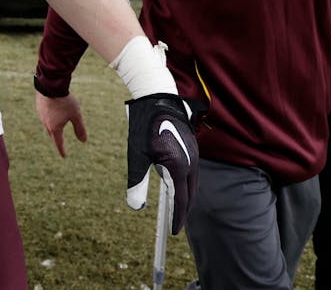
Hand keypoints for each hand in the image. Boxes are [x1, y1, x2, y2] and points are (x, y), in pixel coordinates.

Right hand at [35, 91, 86, 157]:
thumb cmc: (65, 101)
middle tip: (60, 141)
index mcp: (55, 128)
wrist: (50, 85)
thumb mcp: (76, 115)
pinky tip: (53, 110)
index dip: (62, 150)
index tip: (64, 156)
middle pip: (52, 134)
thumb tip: (83, 141)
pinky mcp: (38, 106)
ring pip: (47, 124)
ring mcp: (41, 115)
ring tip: (58, 123)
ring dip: (53, 125)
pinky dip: (49, 116)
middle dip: (57, 137)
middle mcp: (46, 123)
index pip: (59, 143)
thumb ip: (80, 128)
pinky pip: (44, 115)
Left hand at [125, 93, 199, 234]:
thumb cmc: (144, 125)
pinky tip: (177, 183)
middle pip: (190, 194)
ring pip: (192, 182)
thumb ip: (137, 182)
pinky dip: (186, 182)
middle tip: (176, 223)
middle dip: (184, 210)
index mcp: (179, 167)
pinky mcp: (193, 146)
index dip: (178, 218)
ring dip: (186, 196)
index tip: (174, 231)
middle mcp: (191, 163)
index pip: (182, 201)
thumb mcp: (137, 155)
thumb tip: (135, 206)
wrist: (157, 98)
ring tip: (178, 207)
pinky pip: (192, 171)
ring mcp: (194, 154)